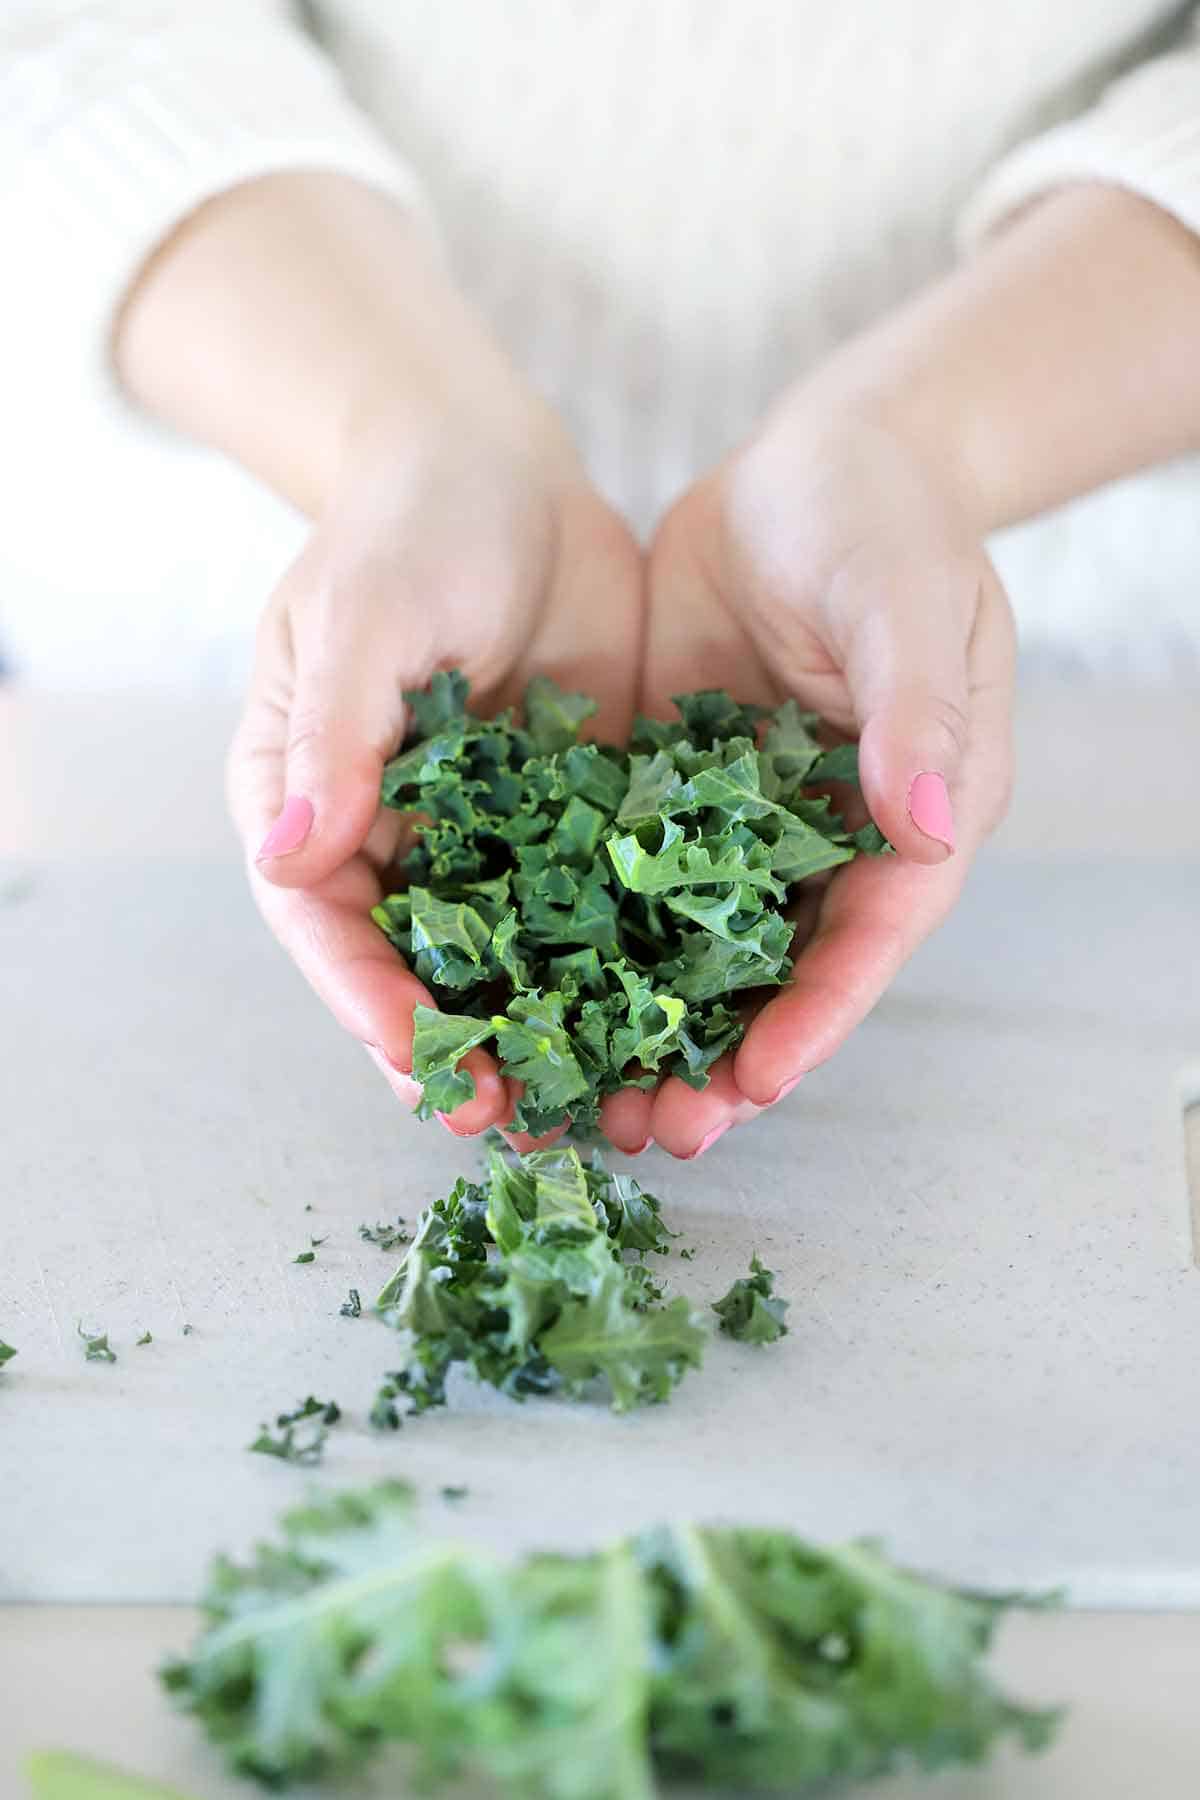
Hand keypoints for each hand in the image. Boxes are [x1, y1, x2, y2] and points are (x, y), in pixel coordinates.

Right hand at [227, 402, 642, 1144]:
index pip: (325, 925)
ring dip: (551, 1036)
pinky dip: (630, 969)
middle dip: (466, 1049)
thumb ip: (335, 735)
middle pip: (419, 970)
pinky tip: (675, 1019)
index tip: (424, 1062)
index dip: (367, 1001)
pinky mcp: (572, 824)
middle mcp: (397, 842)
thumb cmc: (405, 529)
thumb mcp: (358, 618)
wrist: (503, 472)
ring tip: (602, 1107)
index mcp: (315, 803)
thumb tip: (289, 854)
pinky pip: (598, 911)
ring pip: (513, 963)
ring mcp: (489, 840)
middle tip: (517, 1120)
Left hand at [600, 400, 1014, 1158]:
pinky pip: (635, 882)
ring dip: (649, 1024)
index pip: (871, 935)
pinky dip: (595, 942)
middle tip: (656, 1132)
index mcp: (913, 809)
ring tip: (589, 1100)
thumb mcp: (909, 602)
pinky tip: (534, 990)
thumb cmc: (885, 520)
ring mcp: (751, 822)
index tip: (757, 1083)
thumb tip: (931, 824)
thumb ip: (915, 709)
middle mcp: (833, 837)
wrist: (814, 460)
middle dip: (723, 1056)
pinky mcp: (680, 794)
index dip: (819, 1014)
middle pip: (785, 972)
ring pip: (701, 948)